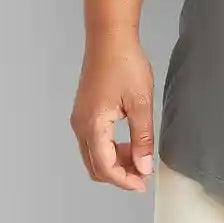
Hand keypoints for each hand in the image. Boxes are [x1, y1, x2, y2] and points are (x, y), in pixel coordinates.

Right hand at [70, 28, 155, 191]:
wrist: (109, 38)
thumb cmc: (125, 64)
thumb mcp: (140, 103)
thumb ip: (142, 138)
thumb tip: (144, 166)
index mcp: (93, 126)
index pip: (105, 167)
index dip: (124, 180)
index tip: (143, 184)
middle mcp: (80, 126)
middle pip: (95, 166)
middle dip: (118, 175)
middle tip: (143, 174)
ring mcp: (79, 119)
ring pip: (93, 154)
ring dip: (114, 162)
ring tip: (139, 156)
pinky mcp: (84, 112)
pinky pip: (93, 141)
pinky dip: (109, 149)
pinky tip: (128, 142)